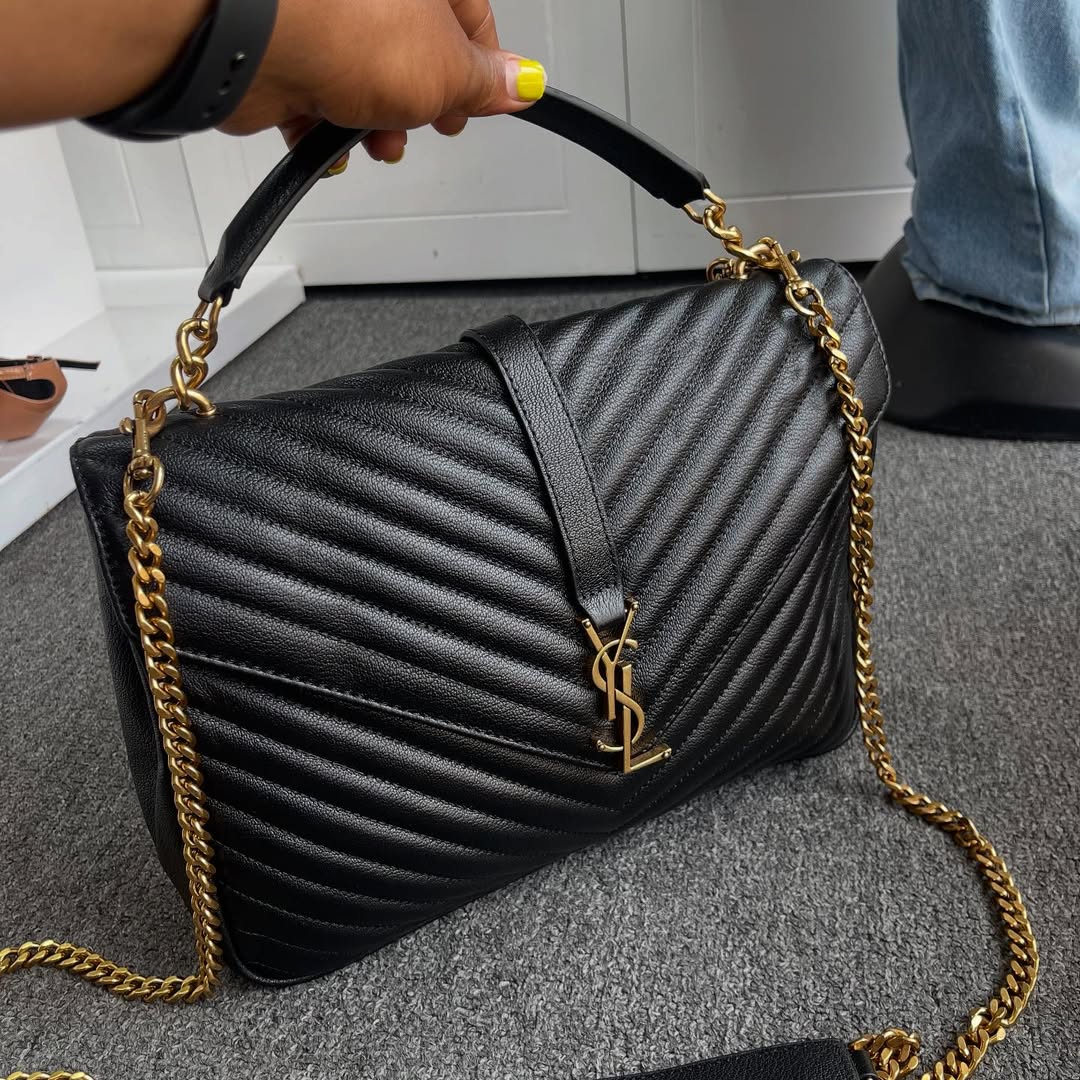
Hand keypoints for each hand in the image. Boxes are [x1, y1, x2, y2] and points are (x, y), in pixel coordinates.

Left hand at [220, 0, 546, 163]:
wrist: (259, 42)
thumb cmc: (347, 28)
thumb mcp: (448, 70)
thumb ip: (485, 82)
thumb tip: (519, 83)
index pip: (470, 17)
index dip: (482, 69)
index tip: (481, 105)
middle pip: (414, 52)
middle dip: (422, 104)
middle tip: (426, 122)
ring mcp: (324, 18)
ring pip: (363, 78)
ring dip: (375, 124)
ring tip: (376, 139)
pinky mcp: (286, 50)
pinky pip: (315, 96)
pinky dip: (324, 128)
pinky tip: (331, 139)